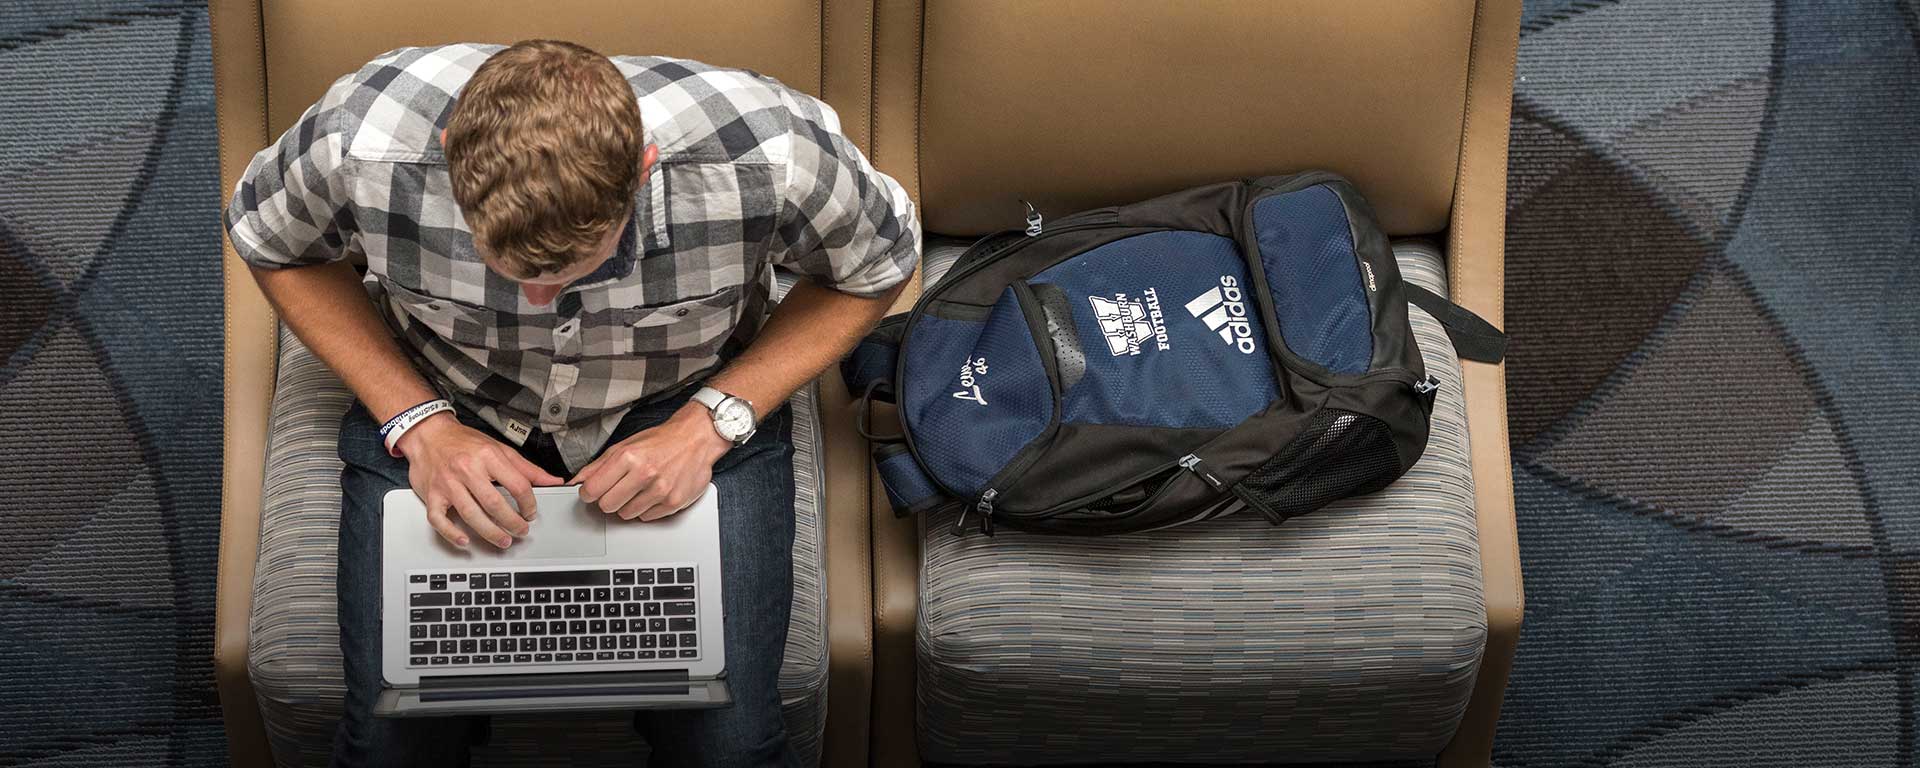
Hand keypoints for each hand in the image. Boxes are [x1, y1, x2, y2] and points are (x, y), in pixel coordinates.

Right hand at [397, 412, 564, 548]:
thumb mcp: (499, 448)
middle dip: (512, 522)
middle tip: (521, 531)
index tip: (531, 512)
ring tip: (503, 540)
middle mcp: (467, 469)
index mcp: (488, 456)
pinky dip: (451, 532)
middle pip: (494, 503)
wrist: (428, 433)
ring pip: (470, 513)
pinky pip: (438, 518)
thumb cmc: (463, 442)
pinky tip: (464, 540)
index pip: (517, 485)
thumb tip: (553, 481)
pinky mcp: (432, 494)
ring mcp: (448, 483)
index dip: (529, 503)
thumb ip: (527, 468)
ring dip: (489, 532)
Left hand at [572, 402, 730, 520]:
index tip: (594, 490)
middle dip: (609, 499)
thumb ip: (598, 465)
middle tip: (619, 488)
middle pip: (607, 506)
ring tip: (640, 488)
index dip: (590, 491)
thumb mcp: (625, 445)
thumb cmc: (661, 441)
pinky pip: (646, 517)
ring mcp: (660, 490)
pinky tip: (654, 492)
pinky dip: (647, 508)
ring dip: (629, 504)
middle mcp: (644, 473)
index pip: (592, 489)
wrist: (696, 439)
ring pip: (626, 514)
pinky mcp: (673, 502)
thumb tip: (577, 480)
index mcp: (628, 457)